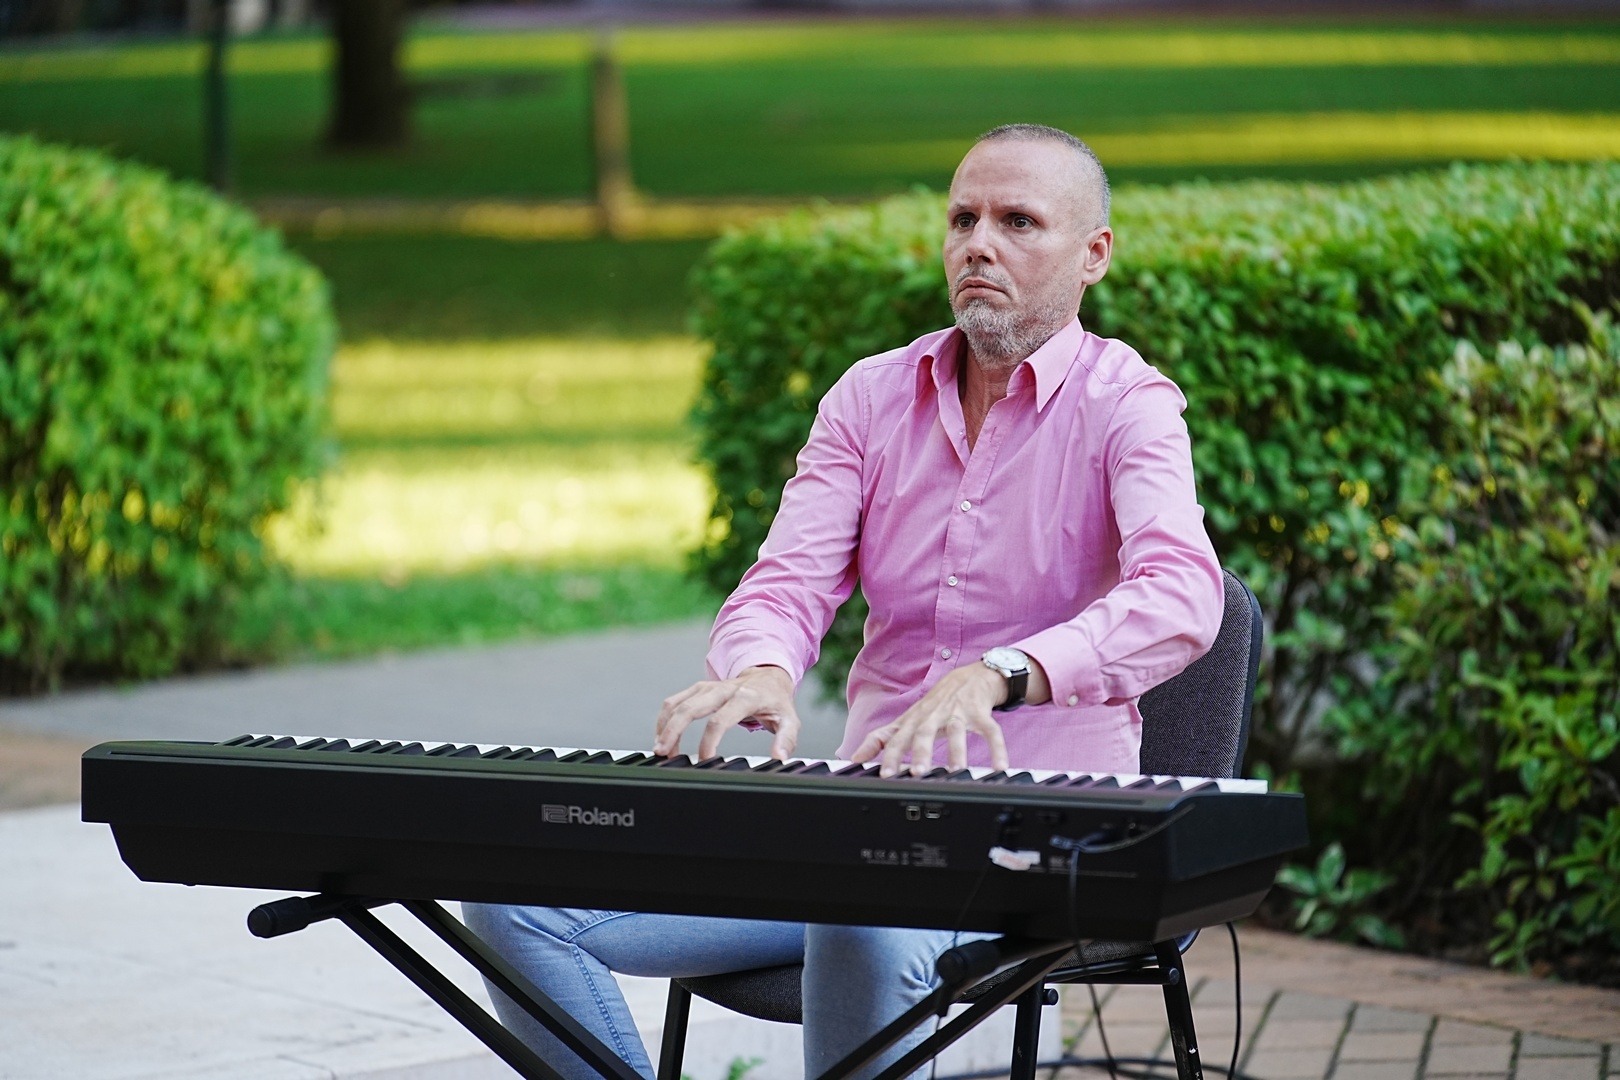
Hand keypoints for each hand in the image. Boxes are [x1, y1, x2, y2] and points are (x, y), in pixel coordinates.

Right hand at [654, 665, 800, 760]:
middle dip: (674, 730)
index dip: (709, 741)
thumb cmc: (776, 702)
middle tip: (665, 752)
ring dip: (665, 726)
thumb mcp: (789, 720)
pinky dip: (664, 718)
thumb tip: (779, 757)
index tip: (704, 760)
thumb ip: (786, 739)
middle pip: (691, 707)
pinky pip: (674, 700)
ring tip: (661, 749)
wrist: (768, 677)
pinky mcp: (698, 688)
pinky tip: (661, 736)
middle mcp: (723, 689)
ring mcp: (708, 687)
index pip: (721, 718)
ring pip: (678, 703)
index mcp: (745, 697)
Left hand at [850, 663, 1011, 777]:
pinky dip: (997, 749)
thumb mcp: (906, 720)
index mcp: (914, 719)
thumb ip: (881, 739)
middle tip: (919, 773)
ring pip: (958, 732)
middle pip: (925, 732)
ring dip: (957, 751)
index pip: (898, 738)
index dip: (891, 755)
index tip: (886, 775)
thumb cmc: (935, 705)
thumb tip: (854, 758)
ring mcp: (958, 712)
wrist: (970, 677)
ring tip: (956, 771)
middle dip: (921, 752)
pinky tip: (1000, 768)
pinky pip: (992, 731)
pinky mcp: (981, 713)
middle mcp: (934, 715)